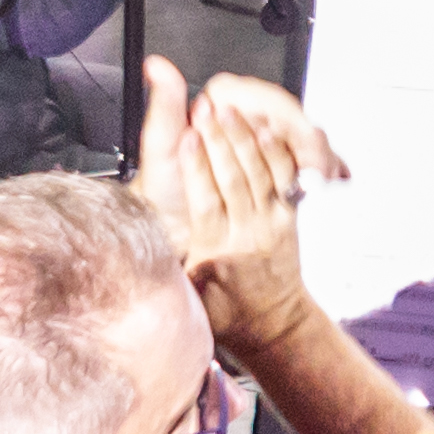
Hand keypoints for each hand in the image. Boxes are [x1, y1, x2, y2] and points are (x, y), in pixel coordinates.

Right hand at [132, 59, 340, 346]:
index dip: (196, 165)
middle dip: (218, 140)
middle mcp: (248, 232)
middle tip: (205, 110)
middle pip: (234, 177)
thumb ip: (171, 270)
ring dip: (243, 137)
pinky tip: (264, 128)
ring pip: (260, 171)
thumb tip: (143, 252)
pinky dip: (275, 150)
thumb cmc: (227, 311)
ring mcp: (273, 221)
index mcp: (217, 249)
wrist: (274, 324)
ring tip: (229, 110)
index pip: (206, 199)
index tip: (186, 137)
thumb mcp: (190, 296)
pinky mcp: (290, 215)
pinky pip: (284, 176)